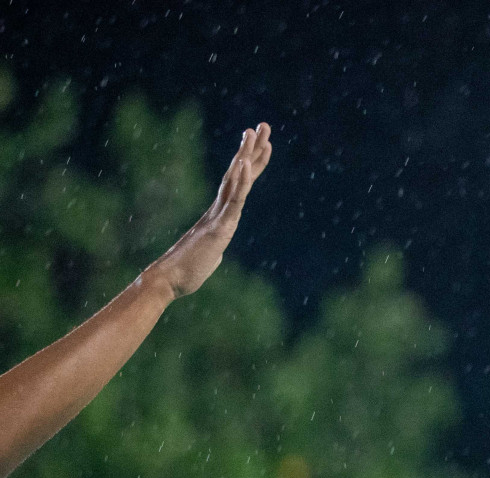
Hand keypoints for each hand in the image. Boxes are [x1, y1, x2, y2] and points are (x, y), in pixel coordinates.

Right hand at [142, 123, 273, 299]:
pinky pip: (232, 201)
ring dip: (246, 156)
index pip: (239, 185)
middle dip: (252, 150)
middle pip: (239, 174)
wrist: (168, 280)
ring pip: (235, 181)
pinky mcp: (218, 227)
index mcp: (219, 215)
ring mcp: (217, 215)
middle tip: (263, 126)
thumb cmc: (187, 271)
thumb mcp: (209, 256)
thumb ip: (214, 246)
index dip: (251, 165)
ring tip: (255, 133)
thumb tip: (215, 249)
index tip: (260, 145)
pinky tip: (245, 164)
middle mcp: (218, 209)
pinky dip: (240, 182)